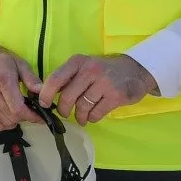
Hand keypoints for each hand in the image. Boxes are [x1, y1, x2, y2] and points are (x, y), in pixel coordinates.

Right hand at [0, 38, 42, 131]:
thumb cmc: (0, 58)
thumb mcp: (19, 63)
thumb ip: (31, 79)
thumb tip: (43, 93)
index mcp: (3, 81)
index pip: (18, 109)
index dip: (32, 116)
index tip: (41, 117)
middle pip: (12, 117)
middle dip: (25, 117)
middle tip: (31, 111)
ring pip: (4, 123)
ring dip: (16, 121)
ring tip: (19, 111)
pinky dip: (5, 124)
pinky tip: (8, 114)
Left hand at [38, 54, 158, 124]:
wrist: (136, 70)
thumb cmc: (104, 70)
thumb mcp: (84, 66)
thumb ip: (68, 77)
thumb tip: (45, 93)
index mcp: (77, 62)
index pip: (55, 79)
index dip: (46, 94)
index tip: (44, 104)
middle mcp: (89, 70)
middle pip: (67, 96)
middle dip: (63, 109)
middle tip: (65, 114)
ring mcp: (104, 83)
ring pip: (82, 106)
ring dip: (79, 116)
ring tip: (81, 118)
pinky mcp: (116, 95)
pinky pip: (97, 112)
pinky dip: (92, 118)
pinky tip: (92, 117)